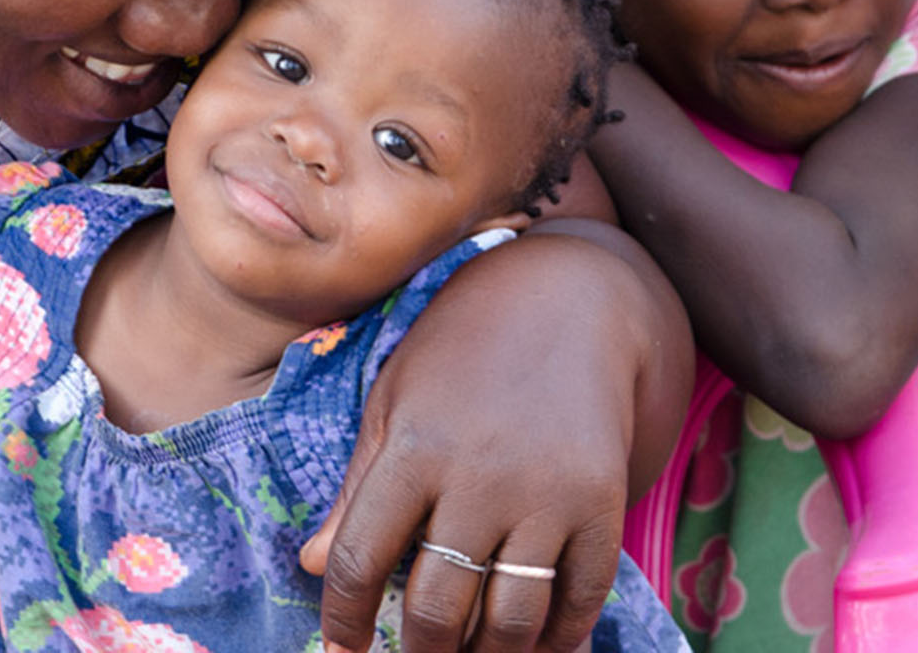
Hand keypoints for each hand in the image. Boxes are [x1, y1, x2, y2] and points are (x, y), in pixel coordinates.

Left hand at [300, 226, 691, 651]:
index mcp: (415, 446)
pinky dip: (556, 638)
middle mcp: (480, 475)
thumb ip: (359, 487)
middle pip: (440, 607)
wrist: (570, 299)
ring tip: (467, 651)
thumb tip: (315, 567)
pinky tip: (533, 641)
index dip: (344, 618)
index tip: (342, 652)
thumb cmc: (463, 348)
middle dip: (420, 651)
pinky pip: (579, 600)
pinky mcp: (602, 503)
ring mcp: (547, 493)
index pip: (363, 558)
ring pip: (511, 621)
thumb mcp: (395, 398)